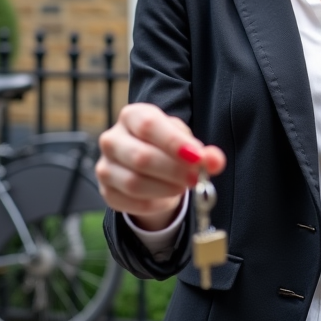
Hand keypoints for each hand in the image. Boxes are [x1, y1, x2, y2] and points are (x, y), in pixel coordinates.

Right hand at [96, 103, 225, 230]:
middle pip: (141, 157)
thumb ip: (202, 152)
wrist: (149, 169)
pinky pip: (130, 203)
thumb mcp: (186, 143)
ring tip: (183, 187)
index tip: (197, 157)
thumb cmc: (168, 148)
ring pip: (134, 183)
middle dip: (173, 170)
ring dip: (165, 189)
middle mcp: (112, 139)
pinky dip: (154, 204)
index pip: (149, 125)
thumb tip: (215, 161)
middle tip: (196, 178)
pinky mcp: (106, 192)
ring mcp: (105, 166)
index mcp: (132, 116)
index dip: (174, 143)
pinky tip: (168, 199)